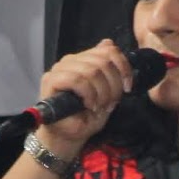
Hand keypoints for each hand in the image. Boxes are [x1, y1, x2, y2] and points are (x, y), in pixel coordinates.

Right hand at [32, 40, 133, 156]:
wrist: (67, 136)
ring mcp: (59, 69)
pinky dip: (89, 94)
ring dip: (102, 92)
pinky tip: (89, 105)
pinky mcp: (51, 80)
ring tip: (100, 106)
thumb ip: (109, 70)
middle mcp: (71, 61)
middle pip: (102, 61)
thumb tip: (108, 42)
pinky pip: (76, 79)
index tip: (128, 87)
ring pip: (91, 70)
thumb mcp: (106, 93)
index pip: (108, 50)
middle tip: (110, 103)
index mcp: (84, 60)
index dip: (123, 67)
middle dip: (113, 86)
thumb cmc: (85, 117)